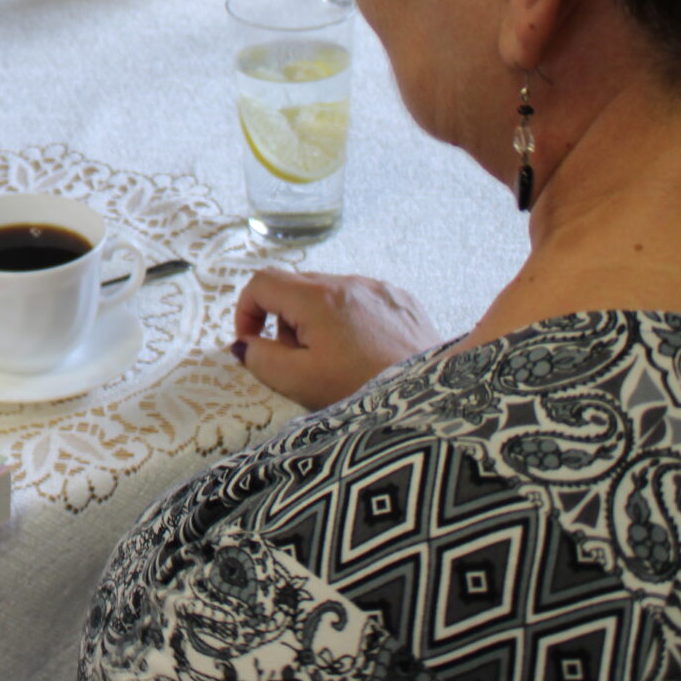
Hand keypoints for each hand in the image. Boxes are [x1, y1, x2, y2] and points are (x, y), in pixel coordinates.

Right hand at [232, 268, 441, 409]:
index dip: (246, 311)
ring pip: (328, 294)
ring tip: (333, 362)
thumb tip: (244, 344)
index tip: (253, 344)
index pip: (262, 281)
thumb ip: (260, 359)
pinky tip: (363, 354)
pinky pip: (359, 301)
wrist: (436, 398)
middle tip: (296, 361)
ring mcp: (379, 289)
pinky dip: (348, 322)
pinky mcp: (402, 300)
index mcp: (318, 298)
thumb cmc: (365, 390)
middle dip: (283, 322)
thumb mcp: (299, 383)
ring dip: (315, 322)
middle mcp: (348, 282)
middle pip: (294, 287)